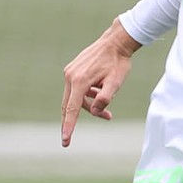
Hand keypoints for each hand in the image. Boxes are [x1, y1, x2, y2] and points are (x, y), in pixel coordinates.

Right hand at [61, 19, 139, 146]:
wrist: (115, 42)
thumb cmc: (118, 63)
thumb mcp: (115, 83)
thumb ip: (105, 98)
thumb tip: (96, 111)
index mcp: (80, 81)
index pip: (72, 109)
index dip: (69, 126)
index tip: (65, 140)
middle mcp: (70, 76)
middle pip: (70, 105)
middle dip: (83, 115)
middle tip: (96, 124)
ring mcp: (69, 72)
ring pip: (75, 98)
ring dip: (90, 104)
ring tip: (110, 106)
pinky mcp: (72, 70)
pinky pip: (77, 89)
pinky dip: (88, 95)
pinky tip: (101, 90)